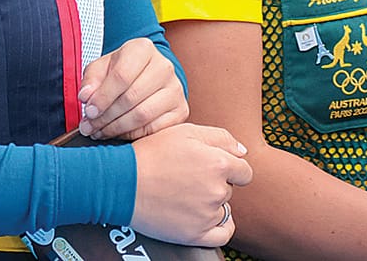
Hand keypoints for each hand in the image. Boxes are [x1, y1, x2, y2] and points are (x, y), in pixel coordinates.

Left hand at [79, 36, 187, 140]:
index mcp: (143, 49)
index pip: (121, 76)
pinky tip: (118, 133)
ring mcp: (175, 89)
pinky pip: (154, 128)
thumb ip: (91, 80)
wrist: (145, 77)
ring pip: (142, 115)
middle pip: (131, 98)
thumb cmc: (120, 71)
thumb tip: (86, 96)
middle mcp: (164, 66)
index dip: (102, 98)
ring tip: (100, 131)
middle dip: (106, 117)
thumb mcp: (101, 68)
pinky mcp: (181, 109)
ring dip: (116, 128)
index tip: (88, 111)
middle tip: (89, 127)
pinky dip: (132, 134)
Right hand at [128, 123, 250, 246]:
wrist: (122, 183)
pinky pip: (222, 234)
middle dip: (215, 184)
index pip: (244, 171)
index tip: (213, 169)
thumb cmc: (152, 153)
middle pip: (229, 189)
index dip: (230, 168)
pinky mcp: (194, 235)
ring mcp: (206, 215)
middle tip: (190, 179)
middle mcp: (216, 191)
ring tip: (187, 196)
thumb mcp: (188, 132)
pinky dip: (219, 228)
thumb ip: (222, 138)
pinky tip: (207, 219)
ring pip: (223, 209)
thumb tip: (243, 152)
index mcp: (219, 164)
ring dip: (212, 204)